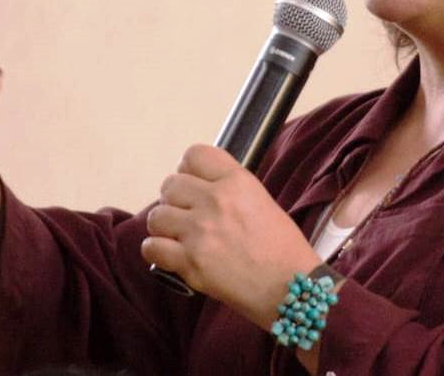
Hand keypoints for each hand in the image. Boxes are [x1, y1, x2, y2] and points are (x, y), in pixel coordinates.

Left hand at [141, 144, 320, 327]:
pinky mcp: (190, 262)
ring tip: (180, 237)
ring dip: (164, 227)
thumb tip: (198, 190)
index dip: (188, 169)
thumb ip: (229, 190)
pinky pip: (151, 248)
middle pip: (170, 184)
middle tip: (187, 216)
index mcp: (238, 182)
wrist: (291, 289)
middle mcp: (216, 201)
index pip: (194, 155)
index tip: (192, 184)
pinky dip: (157, 252)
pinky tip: (171, 255)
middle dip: (174, 200)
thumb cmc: (283, 249)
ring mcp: (200, 232)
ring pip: (157, 216)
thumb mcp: (262, 202)